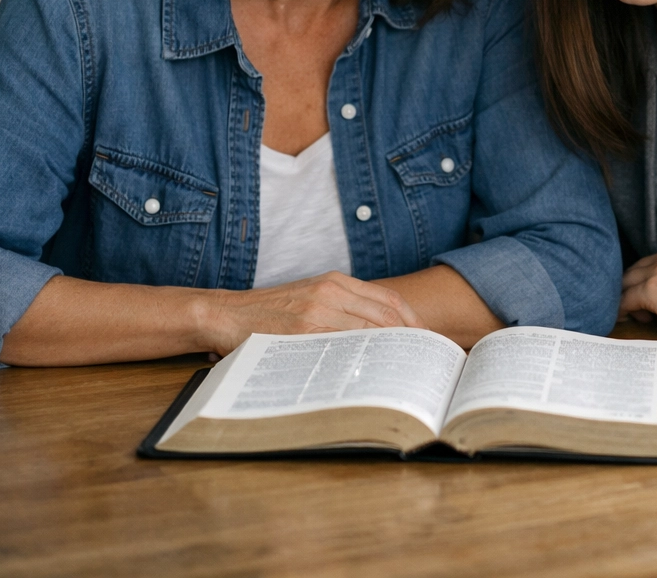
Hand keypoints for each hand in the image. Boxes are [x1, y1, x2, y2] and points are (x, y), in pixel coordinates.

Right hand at [202, 271, 421, 354]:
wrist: (227, 313)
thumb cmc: (270, 312)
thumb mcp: (311, 298)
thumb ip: (343, 309)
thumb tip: (383, 336)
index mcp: (336, 281)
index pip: (390, 300)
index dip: (415, 321)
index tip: (429, 340)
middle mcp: (331, 291)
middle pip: (388, 316)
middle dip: (412, 339)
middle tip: (426, 361)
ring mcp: (317, 311)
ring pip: (370, 331)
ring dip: (392, 352)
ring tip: (405, 371)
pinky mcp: (302, 331)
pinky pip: (343, 347)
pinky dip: (363, 360)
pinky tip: (373, 375)